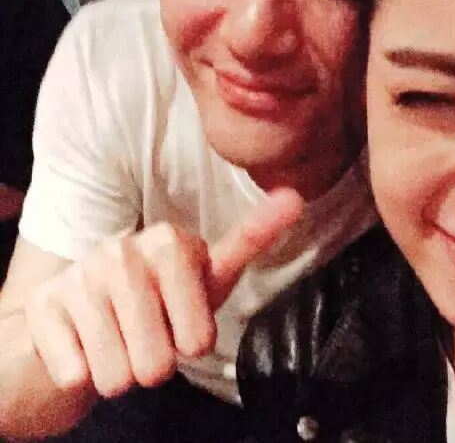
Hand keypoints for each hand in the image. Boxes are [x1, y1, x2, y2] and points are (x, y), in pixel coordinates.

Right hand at [24, 188, 302, 397]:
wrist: (75, 319)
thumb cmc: (156, 302)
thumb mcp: (205, 278)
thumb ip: (247, 242)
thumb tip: (295, 196)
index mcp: (170, 242)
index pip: (200, 321)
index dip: (193, 338)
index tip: (209, 304)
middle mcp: (124, 251)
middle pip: (163, 359)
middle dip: (157, 364)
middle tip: (148, 341)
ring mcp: (80, 276)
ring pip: (118, 374)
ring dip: (120, 373)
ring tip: (117, 344)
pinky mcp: (43, 306)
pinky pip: (75, 373)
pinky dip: (81, 374)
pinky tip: (81, 349)